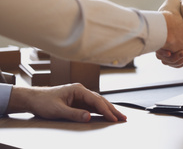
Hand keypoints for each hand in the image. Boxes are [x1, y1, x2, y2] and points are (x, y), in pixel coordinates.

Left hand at [6, 83, 126, 122]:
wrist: (33, 99)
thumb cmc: (43, 102)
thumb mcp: (57, 110)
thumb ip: (74, 114)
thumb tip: (89, 117)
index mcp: (78, 90)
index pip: (96, 100)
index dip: (106, 110)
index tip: (113, 118)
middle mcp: (81, 91)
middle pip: (101, 100)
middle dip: (112, 109)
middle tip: (123, 118)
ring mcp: (80, 96)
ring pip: (98, 103)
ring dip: (108, 110)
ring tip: (119, 117)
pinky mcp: (78, 102)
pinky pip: (92, 106)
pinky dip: (101, 111)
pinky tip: (107, 115)